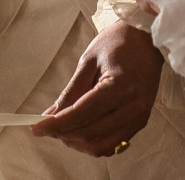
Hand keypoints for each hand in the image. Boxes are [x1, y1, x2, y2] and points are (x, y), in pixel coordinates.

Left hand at [29, 23, 162, 155]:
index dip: (56, 125)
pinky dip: (92, 143)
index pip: (82, 115)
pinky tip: (80, 130)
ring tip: (62, 129)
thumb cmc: (118, 42)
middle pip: (90, 134)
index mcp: (120, 86)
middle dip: (63, 134)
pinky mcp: (140, 121)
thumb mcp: (88, 61)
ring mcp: (139, 117)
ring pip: (101, 146)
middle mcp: (133, 107)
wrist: (148, 39)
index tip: (35, 128)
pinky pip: (113, 144)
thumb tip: (50, 116)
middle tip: (46, 126)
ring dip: (77, 142)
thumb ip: (71, 92)